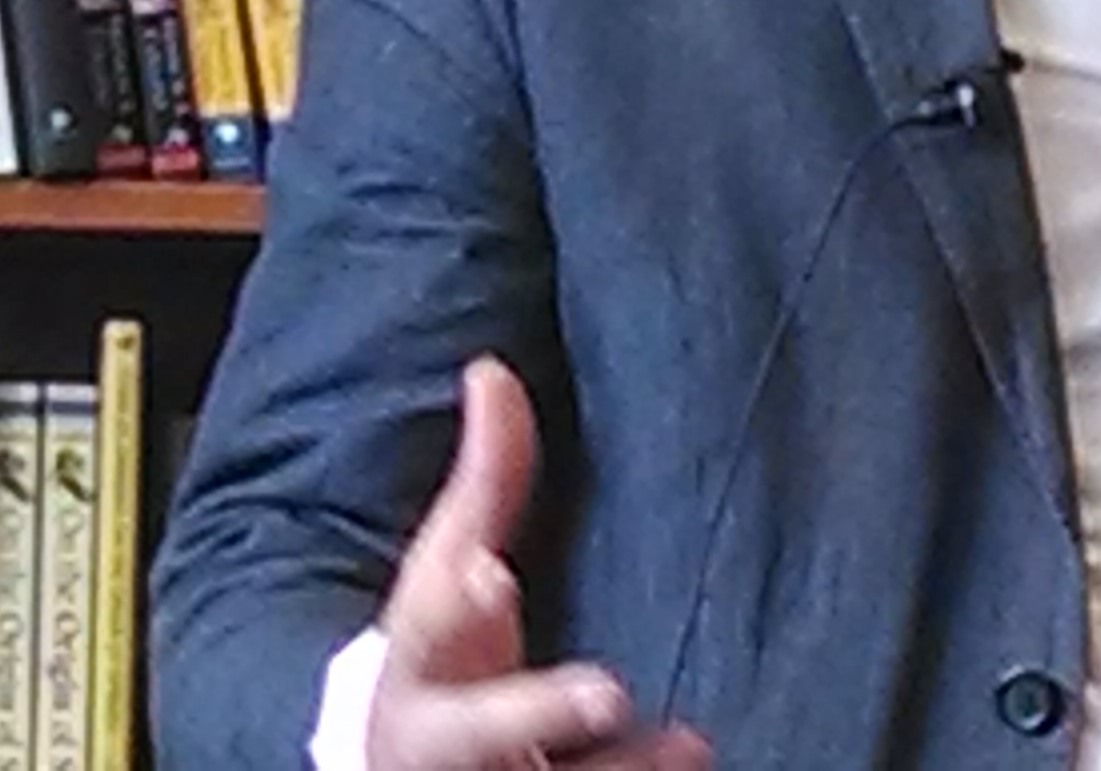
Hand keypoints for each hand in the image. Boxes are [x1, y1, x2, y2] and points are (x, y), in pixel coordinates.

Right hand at [366, 357, 713, 770]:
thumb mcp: (446, 571)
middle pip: (477, 736)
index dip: (457, 607)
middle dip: (532, 715)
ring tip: (694, 744)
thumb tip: (492, 369)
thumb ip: (484, 482)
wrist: (405, 770)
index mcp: (421, 666)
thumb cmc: (440, 653)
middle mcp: (445, 742)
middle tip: (604, 689)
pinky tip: (696, 761)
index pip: (429, 632)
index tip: (490, 573)